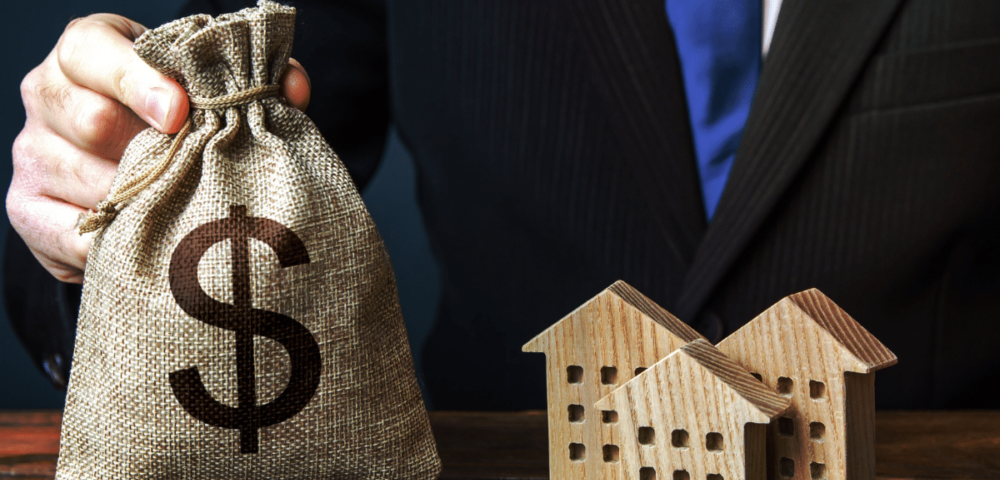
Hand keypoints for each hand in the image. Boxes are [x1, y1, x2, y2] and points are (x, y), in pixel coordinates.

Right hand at [8, 14, 310, 282]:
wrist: (134, 173)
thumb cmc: (178, 121)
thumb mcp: (207, 89)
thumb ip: (252, 82)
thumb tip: (295, 90)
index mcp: (86, 53)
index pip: (90, 51)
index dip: (135, 78)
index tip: (181, 110)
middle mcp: (49, 97)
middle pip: (90, 119)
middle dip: (151, 148)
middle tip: (198, 167)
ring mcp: (34, 155)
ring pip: (87, 180)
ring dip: (145, 199)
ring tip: (187, 205)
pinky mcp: (29, 210)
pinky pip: (76, 233)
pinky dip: (120, 240)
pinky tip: (155, 239)